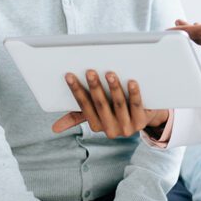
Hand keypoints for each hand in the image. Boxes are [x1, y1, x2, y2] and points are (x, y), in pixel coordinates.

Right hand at [52, 70, 167, 136]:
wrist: (145, 117)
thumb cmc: (116, 111)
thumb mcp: (97, 115)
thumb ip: (78, 118)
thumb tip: (54, 129)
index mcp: (96, 126)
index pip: (83, 106)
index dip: (76, 90)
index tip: (69, 75)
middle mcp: (110, 130)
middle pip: (100, 105)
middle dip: (94, 87)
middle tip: (90, 71)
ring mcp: (126, 128)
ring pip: (118, 105)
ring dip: (113, 88)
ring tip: (110, 73)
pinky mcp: (141, 122)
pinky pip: (136, 106)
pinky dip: (134, 93)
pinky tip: (132, 82)